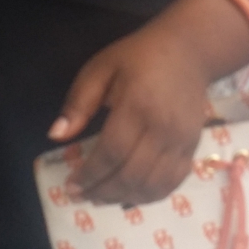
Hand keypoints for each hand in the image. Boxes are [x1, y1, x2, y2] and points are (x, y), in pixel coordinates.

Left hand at [48, 0, 222, 206]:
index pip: (111, 152)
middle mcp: (162, 128)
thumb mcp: (101, 68)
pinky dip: (150, 195)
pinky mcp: (192, 147)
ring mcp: (181, 141)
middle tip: (81, 195)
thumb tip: (56, 135)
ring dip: (124, 198)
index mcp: (136, 106)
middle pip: (131, 175)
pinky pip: (172, 182)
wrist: (189, 50)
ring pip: (152, 185)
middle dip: (102, 191)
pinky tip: (130, 194)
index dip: (90, 175)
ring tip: (101, 197)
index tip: (70, 185)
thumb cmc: (140, 57)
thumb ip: (78, 103)